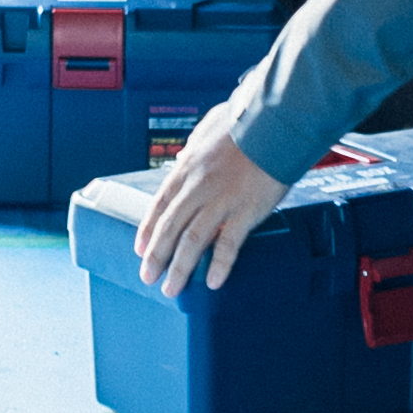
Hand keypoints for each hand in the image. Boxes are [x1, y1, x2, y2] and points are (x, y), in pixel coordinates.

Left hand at [130, 131, 287, 295]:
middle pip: (170, 228)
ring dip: (180, 268)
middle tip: (149, 277)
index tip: (140, 249)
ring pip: (192, 241)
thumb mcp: (206, 130)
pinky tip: (212, 282)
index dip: (147, 230)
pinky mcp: (245, 212)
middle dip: (156, 256)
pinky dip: (219, 265)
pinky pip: (228, 244)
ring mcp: (220, 202)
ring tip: (172, 288)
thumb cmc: (243, 125)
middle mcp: (197, 188)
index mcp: (187, 169)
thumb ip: (193, 148)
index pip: (159, 205)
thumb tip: (183, 157)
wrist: (272, 124)